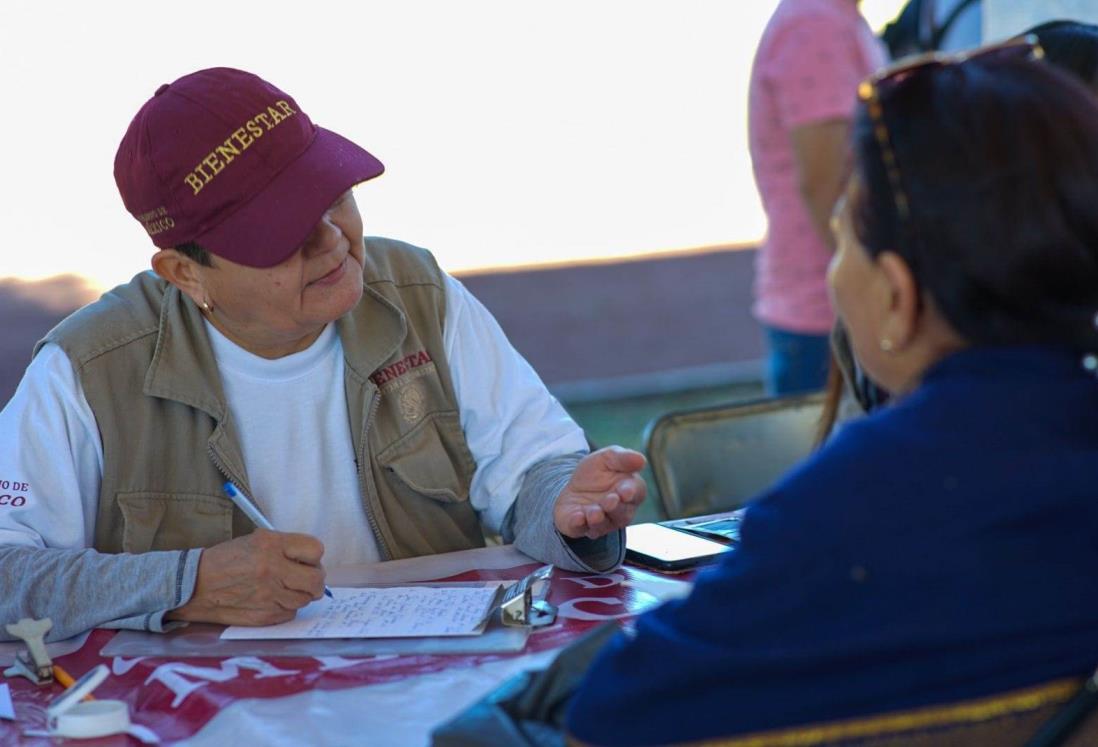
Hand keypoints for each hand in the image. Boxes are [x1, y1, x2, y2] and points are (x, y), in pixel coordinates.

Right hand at [167, 529, 326, 625]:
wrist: (195, 585)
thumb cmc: (226, 560)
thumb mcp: (256, 540)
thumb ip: (285, 547)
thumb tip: (311, 561)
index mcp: (271, 544)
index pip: (315, 549)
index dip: (314, 556)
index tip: (308, 560)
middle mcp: (272, 569)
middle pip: (316, 579)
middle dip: (315, 580)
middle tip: (306, 579)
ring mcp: (269, 595)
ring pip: (305, 599)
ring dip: (299, 594)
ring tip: (283, 588)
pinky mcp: (264, 616)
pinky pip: (290, 613)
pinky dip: (285, 608)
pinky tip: (271, 600)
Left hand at [554, 446, 646, 539]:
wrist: (570, 485)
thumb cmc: (596, 473)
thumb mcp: (607, 458)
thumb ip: (623, 458)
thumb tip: (641, 460)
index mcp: (629, 490)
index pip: (636, 493)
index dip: (631, 492)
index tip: (626, 491)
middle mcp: (618, 511)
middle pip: (622, 514)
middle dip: (616, 507)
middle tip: (610, 500)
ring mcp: (600, 522)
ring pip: (604, 525)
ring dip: (599, 519)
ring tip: (594, 512)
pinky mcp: (580, 527)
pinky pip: (580, 529)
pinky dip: (579, 524)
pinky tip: (577, 518)